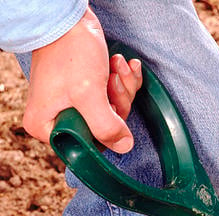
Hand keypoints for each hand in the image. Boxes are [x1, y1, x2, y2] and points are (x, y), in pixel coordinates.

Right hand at [23, 8, 142, 152]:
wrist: (70, 18)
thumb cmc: (70, 52)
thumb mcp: (88, 95)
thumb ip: (106, 126)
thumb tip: (123, 147)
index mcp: (47, 126)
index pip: (87, 147)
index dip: (105, 130)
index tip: (108, 106)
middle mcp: (58, 118)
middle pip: (104, 128)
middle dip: (117, 102)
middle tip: (112, 81)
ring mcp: (73, 104)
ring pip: (113, 110)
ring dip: (122, 88)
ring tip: (115, 67)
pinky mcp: (87, 90)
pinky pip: (114, 95)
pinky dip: (123, 80)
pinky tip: (122, 64)